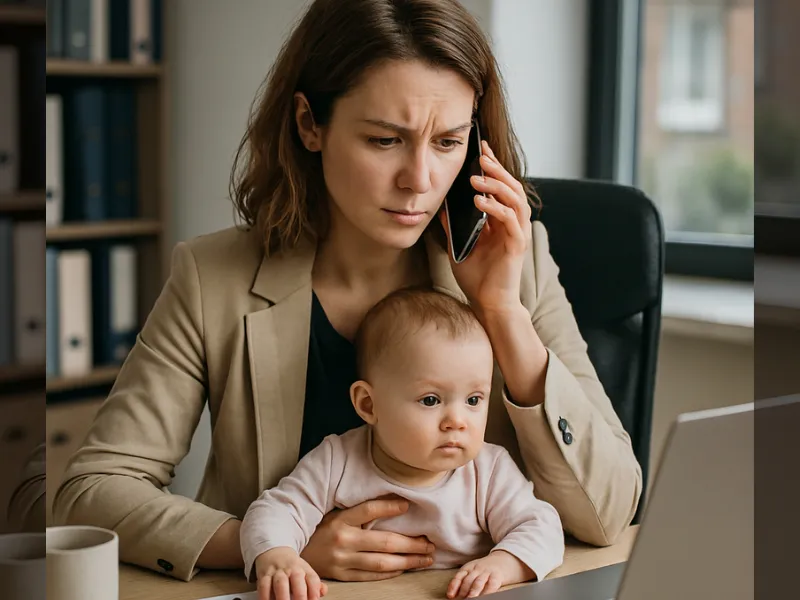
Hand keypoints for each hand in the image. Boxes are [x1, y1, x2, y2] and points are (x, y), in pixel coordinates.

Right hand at [254, 547, 327, 599]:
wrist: (274, 551)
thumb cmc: (292, 567)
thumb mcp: (305, 572)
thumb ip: (315, 584)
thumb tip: (323, 591)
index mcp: (304, 569)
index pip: (312, 578)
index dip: (315, 590)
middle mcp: (291, 569)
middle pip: (297, 578)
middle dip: (300, 594)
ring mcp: (277, 571)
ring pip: (280, 583)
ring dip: (283, 596)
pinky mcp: (264, 575)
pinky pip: (263, 586)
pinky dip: (265, 596)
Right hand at [300, 496, 434, 580]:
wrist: (297, 555)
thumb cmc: (321, 532)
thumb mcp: (336, 515)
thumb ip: (359, 512)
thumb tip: (394, 503)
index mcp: (340, 520)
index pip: (369, 510)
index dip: (389, 506)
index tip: (407, 504)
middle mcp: (342, 540)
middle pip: (384, 542)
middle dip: (411, 544)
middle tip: (430, 544)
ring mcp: (342, 560)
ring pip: (382, 562)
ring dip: (408, 561)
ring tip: (425, 558)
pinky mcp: (342, 576)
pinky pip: (372, 576)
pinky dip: (391, 572)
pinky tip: (405, 568)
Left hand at [440, 140, 531, 314]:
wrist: (487, 304)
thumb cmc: (477, 278)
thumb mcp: (460, 246)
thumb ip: (454, 226)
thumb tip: (442, 206)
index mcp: (502, 222)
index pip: (501, 188)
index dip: (494, 167)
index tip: (481, 149)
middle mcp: (513, 225)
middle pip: (512, 188)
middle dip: (497, 169)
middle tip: (481, 155)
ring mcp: (517, 235)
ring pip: (515, 200)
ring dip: (497, 186)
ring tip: (478, 177)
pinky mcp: (516, 247)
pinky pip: (510, 221)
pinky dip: (496, 208)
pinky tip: (480, 202)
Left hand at [446, 550, 534, 598]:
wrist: (503, 561)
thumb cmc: (485, 570)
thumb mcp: (473, 571)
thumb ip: (464, 581)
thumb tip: (452, 595)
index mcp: (469, 567)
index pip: (459, 576)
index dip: (454, 586)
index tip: (450, 596)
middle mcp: (477, 568)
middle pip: (468, 580)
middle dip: (463, 591)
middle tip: (460, 599)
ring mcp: (487, 572)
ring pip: (478, 582)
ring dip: (473, 592)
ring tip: (470, 599)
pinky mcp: (497, 576)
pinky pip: (491, 585)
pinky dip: (487, 592)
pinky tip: (485, 597)